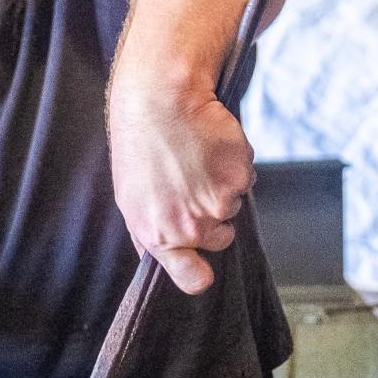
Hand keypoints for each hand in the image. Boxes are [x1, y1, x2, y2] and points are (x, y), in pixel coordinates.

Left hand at [109, 76, 253, 294]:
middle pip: (221, 238)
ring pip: (235, 204)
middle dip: (213, 215)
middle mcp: (189, 226)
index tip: (204, 268)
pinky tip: (212, 145)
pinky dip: (236, 162)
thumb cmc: (140, 144)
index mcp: (158, 235)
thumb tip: (163, 257)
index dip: (201, 273)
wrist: (160, 99)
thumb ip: (151, 234)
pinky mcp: (238, 177)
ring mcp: (217, 203)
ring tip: (196, 158)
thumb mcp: (131, 197)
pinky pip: (246, 177)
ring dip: (223, 184)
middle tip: (190, 182)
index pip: (192, 278)